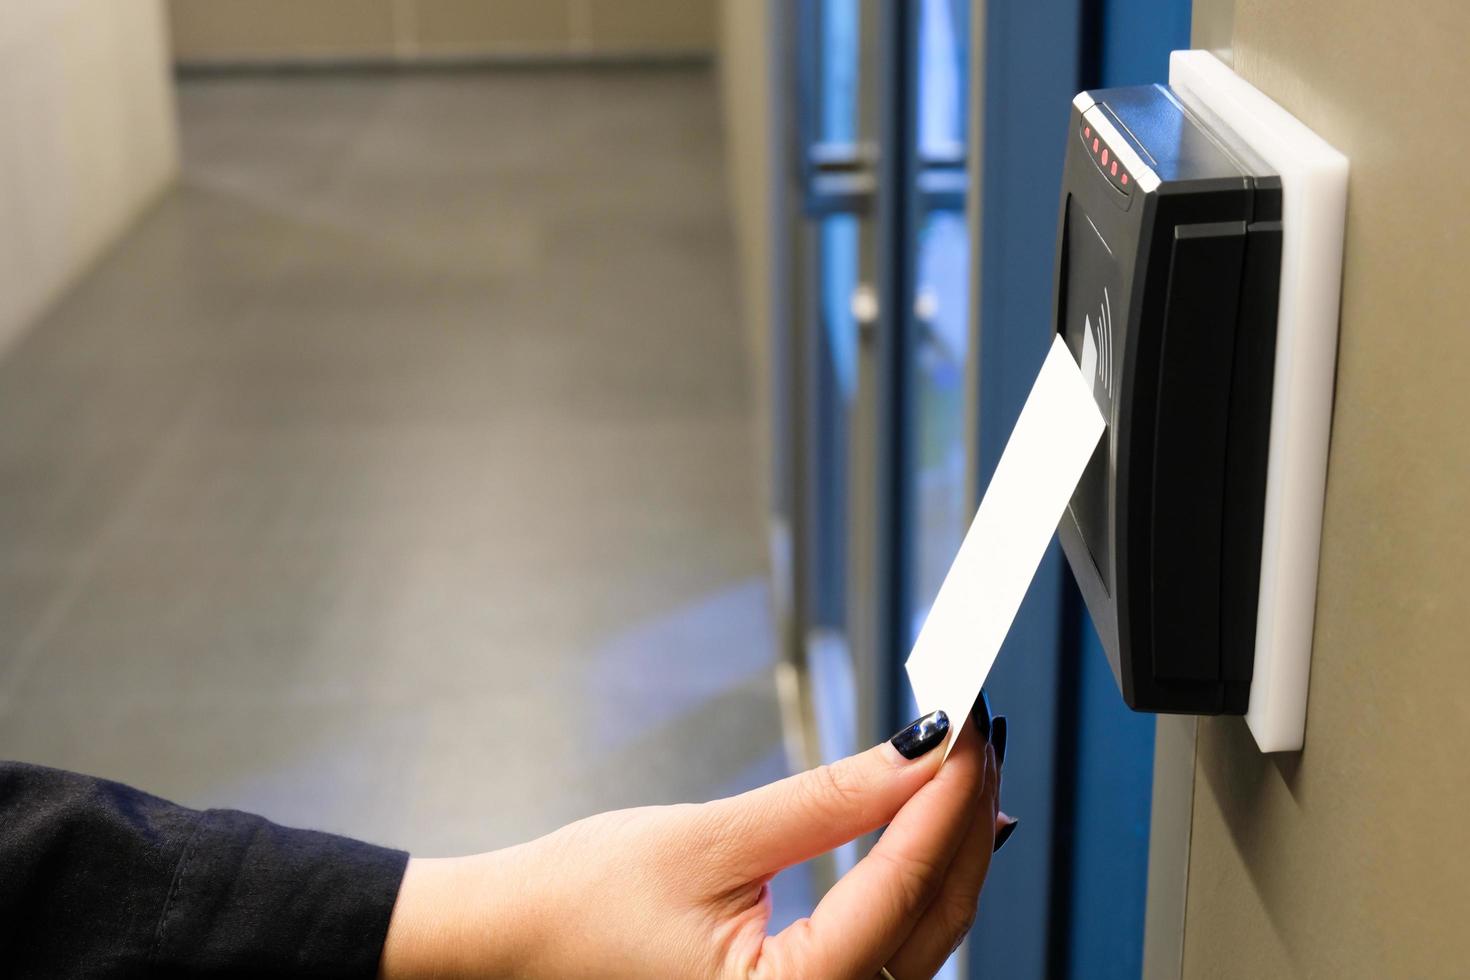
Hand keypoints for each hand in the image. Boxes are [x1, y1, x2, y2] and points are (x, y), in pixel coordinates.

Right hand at [380, 708, 1012, 979]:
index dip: (946, 794)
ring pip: (923, 937)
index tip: (970, 724)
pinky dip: (916, 885)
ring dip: (950, 850)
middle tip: (981, 732)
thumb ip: (824, 802)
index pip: (902, 885)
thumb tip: (914, 754)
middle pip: (933, 918)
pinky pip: (891, 950)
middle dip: (963, 818)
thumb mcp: (709, 840)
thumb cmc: (582, 906)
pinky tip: (934, 835)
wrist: (514, 947)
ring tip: (968, 769)